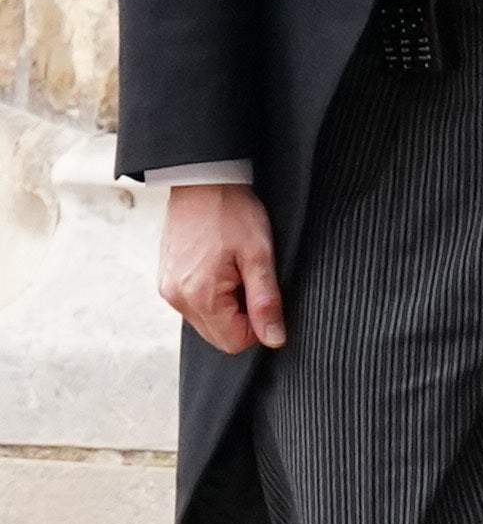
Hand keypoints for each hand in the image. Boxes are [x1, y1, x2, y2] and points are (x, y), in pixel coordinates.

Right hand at [154, 182, 284, 353]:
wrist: (202, 181)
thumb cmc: (232, 213)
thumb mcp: (260, 257)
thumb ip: (266, 302)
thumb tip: (274, 339)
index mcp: (199, 296)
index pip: (235, 342)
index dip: (258, 325)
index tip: (262, 293)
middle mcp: (176, 298)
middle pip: (219, 336)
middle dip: (242, 317)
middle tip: (249, 278)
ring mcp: (168, 289)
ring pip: (208, 321)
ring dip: (228, 305)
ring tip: (234, 269)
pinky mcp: (167, 280)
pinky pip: (195, 304)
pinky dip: (213, 295)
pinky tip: (220, 267)